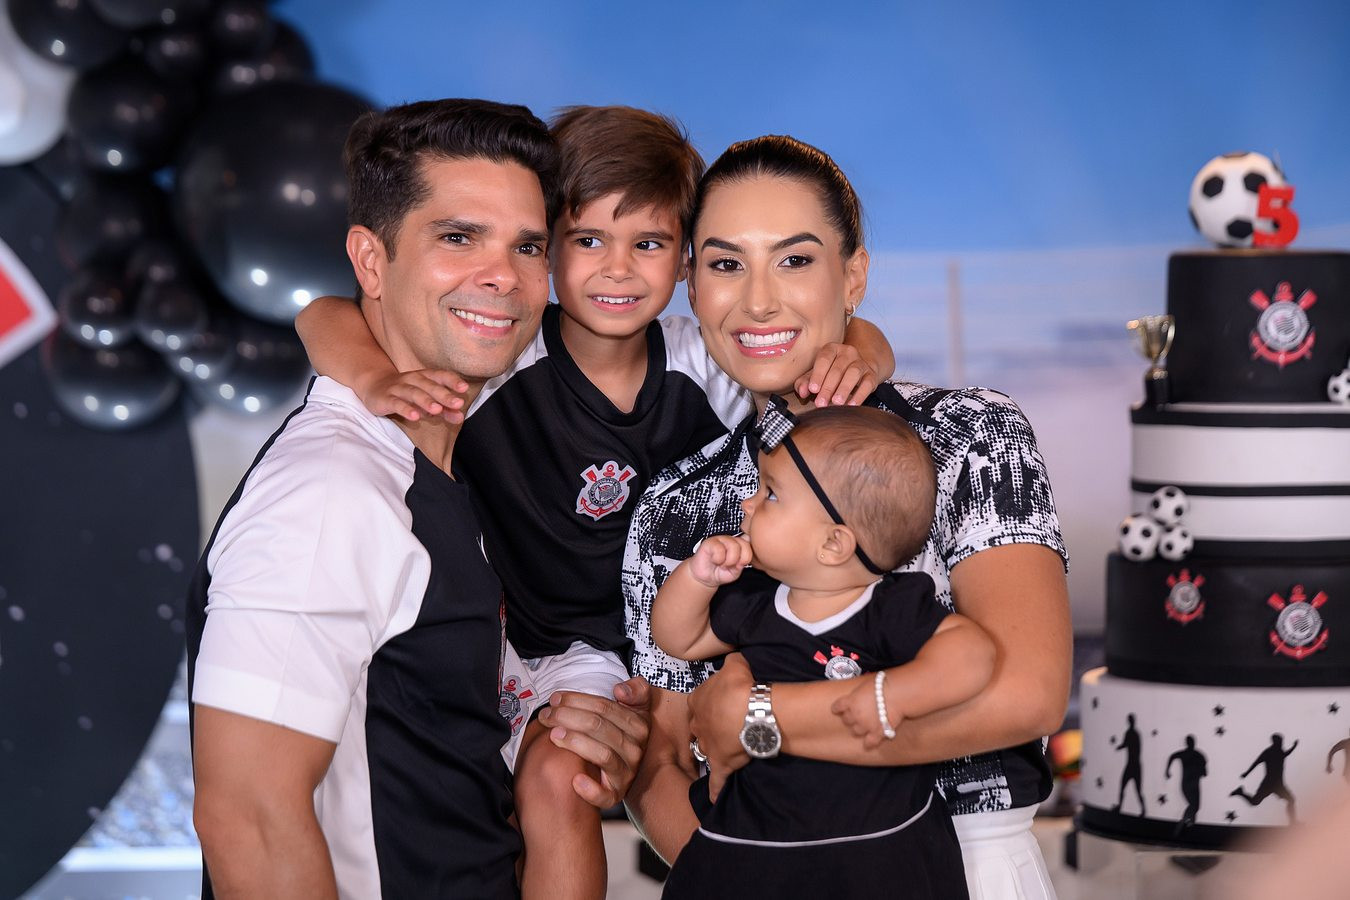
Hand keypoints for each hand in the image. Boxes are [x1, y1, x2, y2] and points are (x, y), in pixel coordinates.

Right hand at [359, 369, 469, 423]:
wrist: (374, 386)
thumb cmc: (407, 394)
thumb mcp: (426, 400)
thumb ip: (444, 409)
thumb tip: (460, 417)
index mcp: (425, 377)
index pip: (440, 376)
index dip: (452, 381)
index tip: (464, 388)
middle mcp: (412, 379)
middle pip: (429, 386)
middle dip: (444, 394)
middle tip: (457, 403)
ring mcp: (398, 388)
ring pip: (414, 393)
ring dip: (426, 401)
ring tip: (437, 409)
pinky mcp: (386, 399)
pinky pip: (397, 404)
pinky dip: (406, 409)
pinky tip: (415, 416)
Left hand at [537, 677, 650, 807]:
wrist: (629, 771)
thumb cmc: (623, 735)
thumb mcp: (636, 709)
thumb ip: (636, 691)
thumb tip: (620, 690)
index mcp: (638, 726)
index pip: (605, 708)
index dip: (577, 700)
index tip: (555, 699)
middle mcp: (635, 750)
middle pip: (599, 727)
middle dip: (568, 717)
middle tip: (546, 715)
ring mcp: (626, 773)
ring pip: (602, 755)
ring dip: (575, 742)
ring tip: (553, 735)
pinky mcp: (616, 795)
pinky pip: (605, 795)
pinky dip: (590, 789)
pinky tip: (575, 780)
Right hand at [689, 535, 752, 587]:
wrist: (705, 578)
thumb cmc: (720, 573)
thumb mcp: (737, 571)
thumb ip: (743, 561)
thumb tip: (747, 547)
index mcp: (739, 545)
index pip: (750, 545)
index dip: (746, 558)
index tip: (739, 565)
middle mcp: (731, 540)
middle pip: (744, 545)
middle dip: (737, 560)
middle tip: (729, 565)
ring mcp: (720, 539)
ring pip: (733, 546)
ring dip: (727, 561)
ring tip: (721, 564)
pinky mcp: (709, 542)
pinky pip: (719, 549)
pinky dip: (718, 559)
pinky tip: (714, 560)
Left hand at [689, 653, 753, 801]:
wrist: (750, 709)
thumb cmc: (741, 684)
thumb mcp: (736, 664)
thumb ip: (732, 663)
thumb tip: (734, 660)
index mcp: (698, 700)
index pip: (699, 703)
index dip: (711, 705)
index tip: (722, 706)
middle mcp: (698, 725)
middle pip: (700, 728)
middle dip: (710, 729)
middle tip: (727, 728)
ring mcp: (708, 746)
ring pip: (705, 751)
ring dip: (714, 752)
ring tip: (727, 752)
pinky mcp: (720, 765)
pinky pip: (715, 781)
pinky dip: (715, 790)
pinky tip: (713, 798)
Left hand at [795, 342, 879, 406]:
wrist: (856, 372)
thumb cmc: (831, 374)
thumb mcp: (816, 375)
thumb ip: (805, 382)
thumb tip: (802, 392)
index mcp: (832, 349)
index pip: (824, 358)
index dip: (818, 374)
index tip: (813, 389)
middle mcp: (848, 352)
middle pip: (838, 368)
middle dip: (828, 387)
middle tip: (821, 403)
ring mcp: (861, 363)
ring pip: (853, 373)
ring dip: (844, 389)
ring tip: (836, 403)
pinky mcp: (871, 375)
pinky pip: (867, 384)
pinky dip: (859, 395)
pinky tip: (851, 405)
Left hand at [831, 676, 893, 749]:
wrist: (896, 693)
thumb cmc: (883, 684)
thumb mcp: (865, 684)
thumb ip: (859, 692)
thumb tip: (860, 693)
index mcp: (850, 701)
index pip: (837, 707)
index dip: (837, 708)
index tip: (837, 709)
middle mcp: (855, 714)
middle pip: (846, 720)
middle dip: (850, 718)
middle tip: (856, 715)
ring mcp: (865, 725)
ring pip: (855, 731)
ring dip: (859, 728)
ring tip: (864, 726)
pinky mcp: (877, 732)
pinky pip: (870, 742)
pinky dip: (868, 743)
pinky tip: (868, 744)